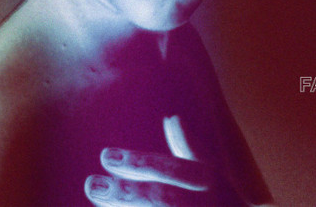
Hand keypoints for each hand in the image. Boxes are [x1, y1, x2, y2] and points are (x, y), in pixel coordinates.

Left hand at [84, 147, 247, 205]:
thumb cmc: (224, 202)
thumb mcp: (212, 175)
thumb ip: (190, 148)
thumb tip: (172, 117)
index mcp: (211, 183)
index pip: (172, 170)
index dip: (138, 163)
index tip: (105, 156)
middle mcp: (207, 205)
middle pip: (163, 199)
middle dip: (125, 194)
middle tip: (91, 184)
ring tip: (95, 197)